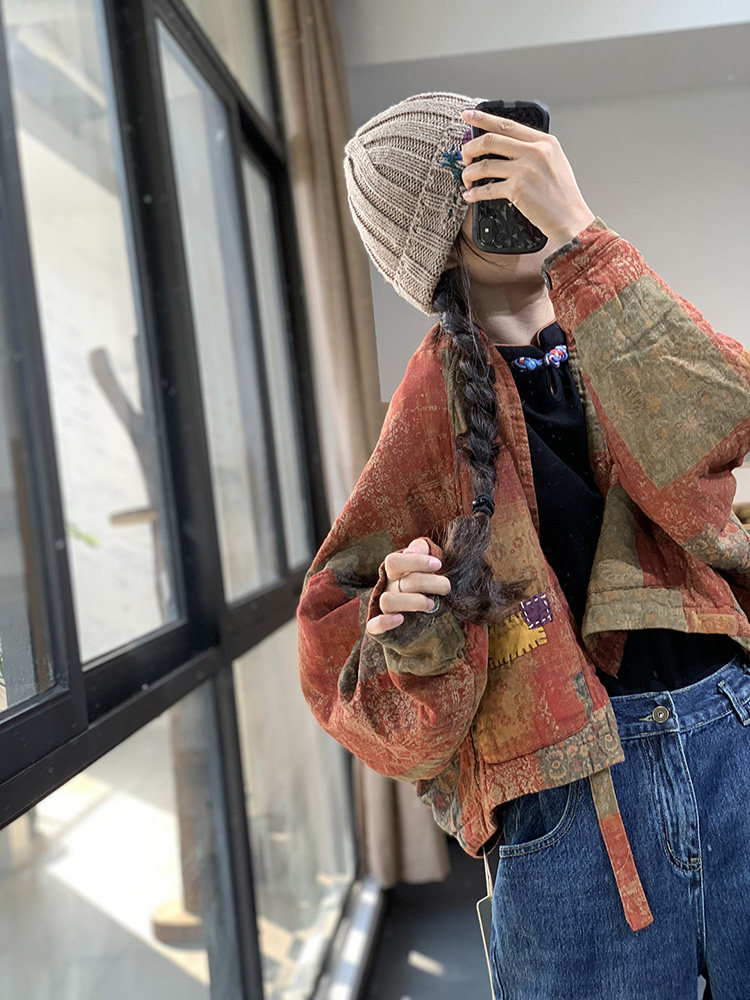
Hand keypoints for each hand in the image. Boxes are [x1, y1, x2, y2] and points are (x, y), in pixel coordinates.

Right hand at [365, 536, 451, 636]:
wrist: (422, 613)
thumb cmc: (425, 581)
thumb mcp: (425, 562)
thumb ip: (420, 549)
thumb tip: (411, 551)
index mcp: (394, 572)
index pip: (393, 561)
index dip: (416, 561)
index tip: (438, 564)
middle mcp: (387, 588)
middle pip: (402, 583)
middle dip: (428, 583)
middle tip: (446, 587)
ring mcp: (383, 608)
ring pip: (387, 602)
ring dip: (412, 602)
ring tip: (431, 604)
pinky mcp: (381, 627)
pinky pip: (373, 626)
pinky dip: (384, 622)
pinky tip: (401, 619)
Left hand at [459, 108, 595, 251]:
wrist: (570, 218)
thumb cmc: (561, 194)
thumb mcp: (554, 162)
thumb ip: (533, 149)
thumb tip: (503, 145)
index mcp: (544, 141)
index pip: (507, 124)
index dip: (483, 118)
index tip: (467, 116)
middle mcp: (535, 151)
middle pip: (490, 140)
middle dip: (470, 148)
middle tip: (464, 156)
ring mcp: (526, 170)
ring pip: (484, 165)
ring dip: (469, 173)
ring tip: (467, 179)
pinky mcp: (518, 189)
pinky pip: (487, 189)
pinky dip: (474, 193)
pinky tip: (470, 196)